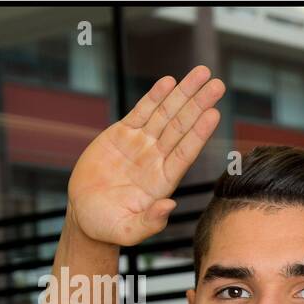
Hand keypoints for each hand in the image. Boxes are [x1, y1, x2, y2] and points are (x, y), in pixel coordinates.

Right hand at [66, 65, 224, 245]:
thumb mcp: (128, 230)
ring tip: (201, 73)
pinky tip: (169, 81)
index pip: (185, 152)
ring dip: (184, 93)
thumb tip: (169, 207)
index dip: (199, 132)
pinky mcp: (121, 135)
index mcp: (162, 181)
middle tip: (218, 83)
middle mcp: (156, 159)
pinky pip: (142, 111)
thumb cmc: (108, 226)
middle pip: (181, 126)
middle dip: (198, 104)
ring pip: (166, 114)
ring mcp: (141, 145)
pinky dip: (155, 96)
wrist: (86, 214)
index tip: (214, 113)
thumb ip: (150, 222)